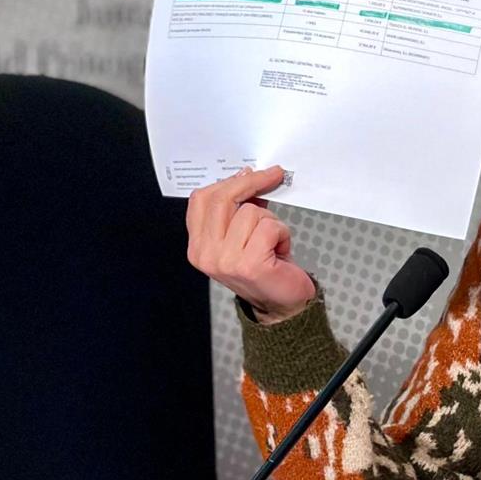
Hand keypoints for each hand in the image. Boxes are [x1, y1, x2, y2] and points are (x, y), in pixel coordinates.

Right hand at [185, 166, 317, 319]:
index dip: (229, 180)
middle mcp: (206, 254)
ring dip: (271, 222)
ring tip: (272, 242)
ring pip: (250, 212)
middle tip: (273, 176)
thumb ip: (236, 211)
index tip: (251, 172)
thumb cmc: (265, 270)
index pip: (201, 200)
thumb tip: (247, 176)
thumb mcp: (241, 237)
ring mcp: (225, 261)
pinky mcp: (249, 264)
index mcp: (198, 246)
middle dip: (251, 183)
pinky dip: (282, 234)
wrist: (282, 308)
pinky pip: (269, 227)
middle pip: (222, 199)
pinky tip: (280, 251)